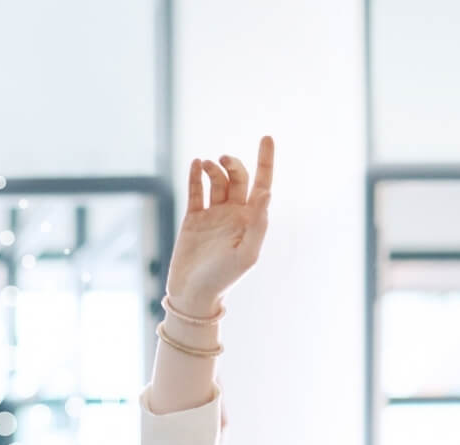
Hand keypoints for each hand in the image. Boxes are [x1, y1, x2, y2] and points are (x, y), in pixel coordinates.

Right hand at [165, 136, 273, 313]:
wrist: (193, 294)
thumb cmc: (224, 278)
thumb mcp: (247, 254)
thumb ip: (259, 224)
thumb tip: (267, 192)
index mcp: (251, 220)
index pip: (262, 184)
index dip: (266, 160)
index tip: (267, 137)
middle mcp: (234, 213)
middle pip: (238, 177)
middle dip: (233, 163)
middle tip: (222, 159)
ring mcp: (213, 215)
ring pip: (217, 181)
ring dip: (213, 168)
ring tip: (205, 164)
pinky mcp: (192, 219)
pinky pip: (196, 191)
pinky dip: (195, 176)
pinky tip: (196, 164)